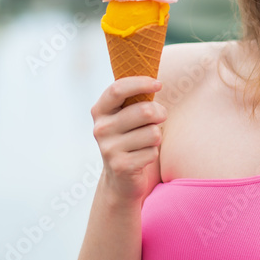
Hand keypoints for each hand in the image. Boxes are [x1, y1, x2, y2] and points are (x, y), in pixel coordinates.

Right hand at [90, 76, 167, 204]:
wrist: (120, 178)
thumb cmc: (130, 138)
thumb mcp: (126, 115)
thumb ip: (134, 98)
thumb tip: (155, 80)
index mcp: (100, 110)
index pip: (118, 89)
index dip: (141, 83)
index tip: (158, 84)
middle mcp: (101, 128)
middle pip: (145, 111)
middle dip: (160, 114)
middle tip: (159, 119)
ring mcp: (109, 148)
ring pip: (153, 132)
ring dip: (156, 137)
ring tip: (145, 142)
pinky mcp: (121, 166)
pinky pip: (152, 152)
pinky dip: (153, 153)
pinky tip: (141, 157)